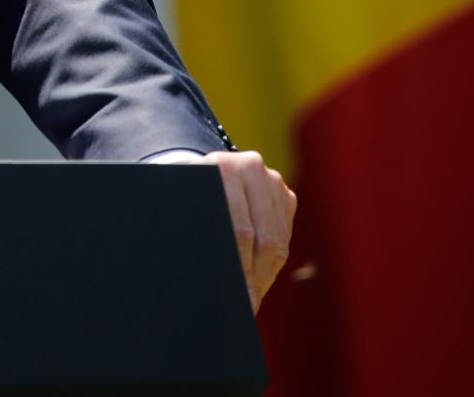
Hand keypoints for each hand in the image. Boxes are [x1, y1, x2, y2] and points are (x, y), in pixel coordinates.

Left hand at [198, 150, 295, 312]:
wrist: (204, 173)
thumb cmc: (190, 198)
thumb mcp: (189, 209)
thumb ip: (203, 234)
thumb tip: (224, 284)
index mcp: (222, 168)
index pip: (239, 231)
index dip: (240, 268)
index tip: (235, 295)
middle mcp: (251, 168)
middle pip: (263, 238)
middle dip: (255, 277)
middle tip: (247, 306)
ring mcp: (272, 180)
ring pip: (277, 240)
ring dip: (265, 274)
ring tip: (253, 298)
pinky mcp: (284, 194)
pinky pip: (285, 235)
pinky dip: (273, 262)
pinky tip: (260, 279)